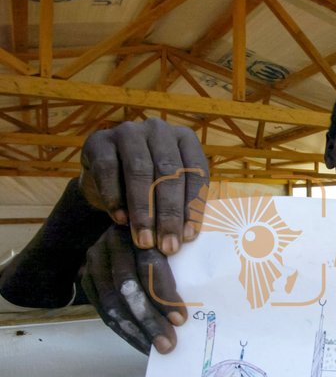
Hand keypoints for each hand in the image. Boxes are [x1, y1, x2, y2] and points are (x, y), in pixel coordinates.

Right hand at [79, 118, 208, 254]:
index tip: (188, 237)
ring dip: (143, 210)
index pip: (195, 172)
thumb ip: (183, 206)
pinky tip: (120, 220)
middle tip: (167, 245)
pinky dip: (114, 197)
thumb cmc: (148, 188)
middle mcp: (159, 130)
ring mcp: (128, 132)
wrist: (105, 179)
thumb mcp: (170, 192)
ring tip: (144, 240)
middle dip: (169, 213)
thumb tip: (187, 235)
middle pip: (169, 172)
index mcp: (184, 139)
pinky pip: (108, 170)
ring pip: (139, 170)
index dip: (193, 206)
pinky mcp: (99, 141)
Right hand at [81, 225, 187, 353]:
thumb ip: (189, 231)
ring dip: (135, 330)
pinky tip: (142, 344)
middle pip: (126, 286)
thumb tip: (196, 240)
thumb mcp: (181, 225)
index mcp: (137, 227)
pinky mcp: (88, 279)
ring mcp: (95, 261)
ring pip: (111, 302)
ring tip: (156, 350)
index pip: (147, 264)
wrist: (135, 221)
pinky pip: (103, 310)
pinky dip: (123, 329)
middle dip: (148, 319)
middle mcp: (111, 243)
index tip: (181, 319)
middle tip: (168, 344)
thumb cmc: (169, 229)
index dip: (163, 293)